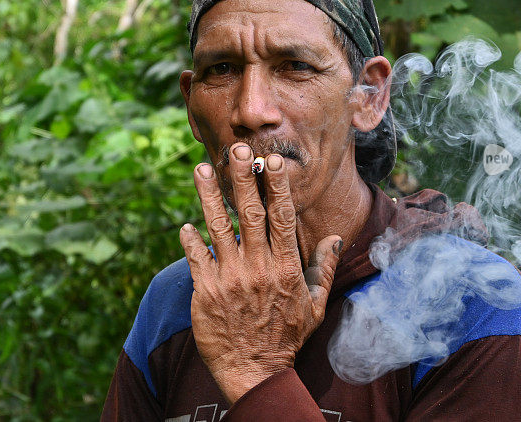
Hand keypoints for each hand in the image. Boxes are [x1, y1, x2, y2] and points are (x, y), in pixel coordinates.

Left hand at [180, 143, 342, 403]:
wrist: (255, 372)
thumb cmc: (288, 337)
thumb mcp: (315, 305)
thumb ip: (323, 269)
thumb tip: (335, 238)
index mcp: (285, 267)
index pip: (281, 217)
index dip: (276, 186)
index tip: (272, 161)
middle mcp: (258, 267)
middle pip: (249, 213)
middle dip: (243, 178)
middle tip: (237, 149)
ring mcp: (230, 278)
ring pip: (218, 228)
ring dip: (209, 196)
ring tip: (202, 169)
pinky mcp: (205, 291)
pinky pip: (196, 258)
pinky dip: (191, 240)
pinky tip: (186, 224)